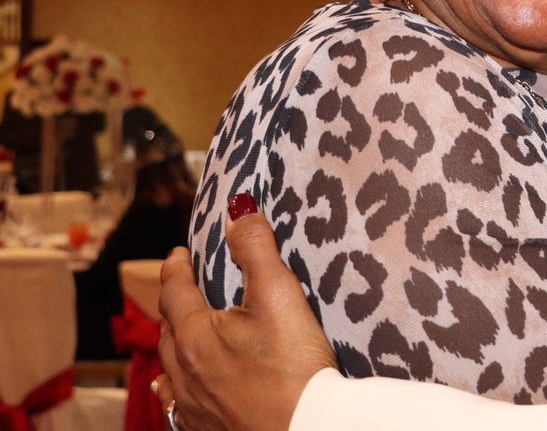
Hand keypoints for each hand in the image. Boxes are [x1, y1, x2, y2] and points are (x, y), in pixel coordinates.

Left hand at [156, 206, 337, 430]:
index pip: (175, 291)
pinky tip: (171, 391)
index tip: (178, 253)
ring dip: (171, 344)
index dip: (176, 267)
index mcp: (196, 334)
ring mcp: (192, 404)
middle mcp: (184, 370)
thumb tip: (237, 209)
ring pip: (168, 368)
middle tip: (184, 288)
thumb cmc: (293, 365)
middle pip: (168, 328)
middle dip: (174, 304)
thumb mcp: (279, 295)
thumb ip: (256, 249)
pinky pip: (175, 405)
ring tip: (174, 333)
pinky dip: (171, 389)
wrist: (305, 430)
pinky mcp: (206, 428)